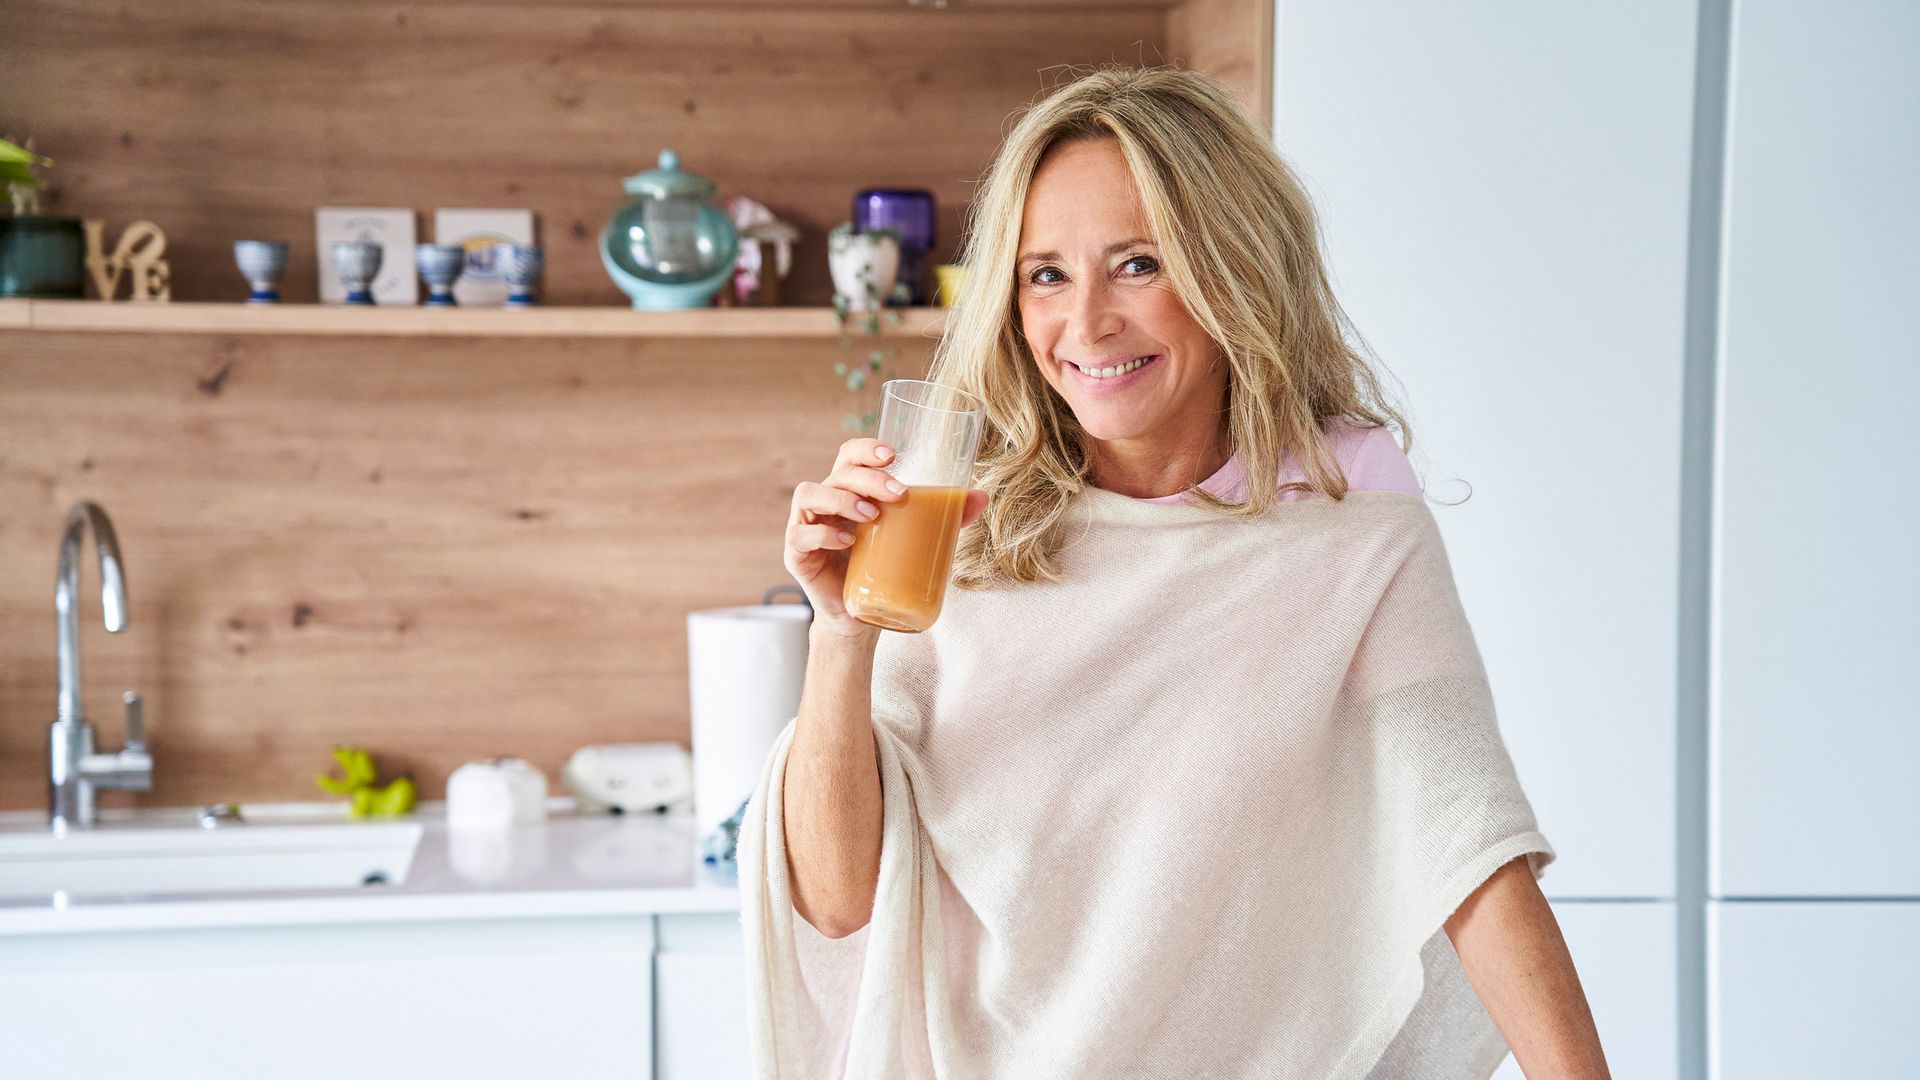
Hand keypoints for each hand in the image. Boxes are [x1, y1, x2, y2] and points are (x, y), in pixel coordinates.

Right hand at [784, 438, 988, 639]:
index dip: (866, 448)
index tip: (893, 455)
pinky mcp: (797, 554)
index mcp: (849, 490)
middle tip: (897, 493)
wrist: (861, 616)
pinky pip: (801, 533)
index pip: (850, 455)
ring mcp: (807, 525)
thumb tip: (982, 497)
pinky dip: (824, 533)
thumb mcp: (915, 538)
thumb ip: (945, 516)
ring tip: (872, 516)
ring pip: (811, 493)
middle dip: (868, 478)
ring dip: (842, 499)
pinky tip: (848, 540)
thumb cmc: (884, 567)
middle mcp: (825, 501)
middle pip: (838, 473)